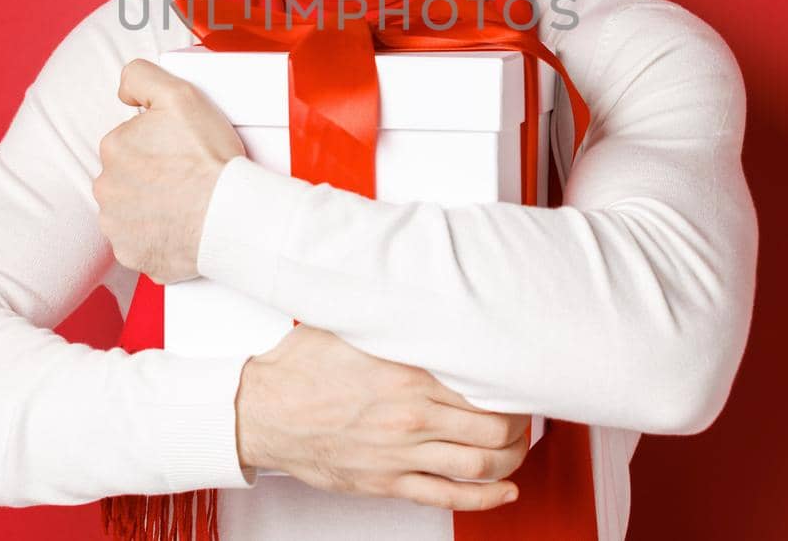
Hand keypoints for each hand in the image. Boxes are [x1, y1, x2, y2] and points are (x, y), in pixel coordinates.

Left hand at [93, 58, 245, 283]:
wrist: (231, 215)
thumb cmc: (209, 160)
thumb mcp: (179, 95)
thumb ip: (141, 77)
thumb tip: (123, 91)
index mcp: (114, 148)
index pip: (130, 142)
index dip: (158, 144)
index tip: (180, 152)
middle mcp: (107, 188)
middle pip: (128, 177)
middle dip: (152, 177)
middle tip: (187, 178)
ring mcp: (117, 226)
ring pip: (131, 211)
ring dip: (153, 207)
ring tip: (187, 203)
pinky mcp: (132, 255)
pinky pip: (141, 243)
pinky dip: (158, 237)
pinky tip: (182, 227)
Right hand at [234, 325, 528, 509]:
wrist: (262, 411)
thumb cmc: (302, 368)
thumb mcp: (354, 326)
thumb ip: (395, 317)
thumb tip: (426, 289)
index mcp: (407, 373)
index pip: (484, 383)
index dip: (513, 384)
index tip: (520, 377)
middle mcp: (410, 416)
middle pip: (494, 427)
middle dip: (520, 423)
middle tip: (525, 413)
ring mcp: (400, 454)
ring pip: (480, 465)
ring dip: (511, 459)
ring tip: (518, 447)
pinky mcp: (387, 482)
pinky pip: (448, 497)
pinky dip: (486, 498)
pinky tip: (504, 490)